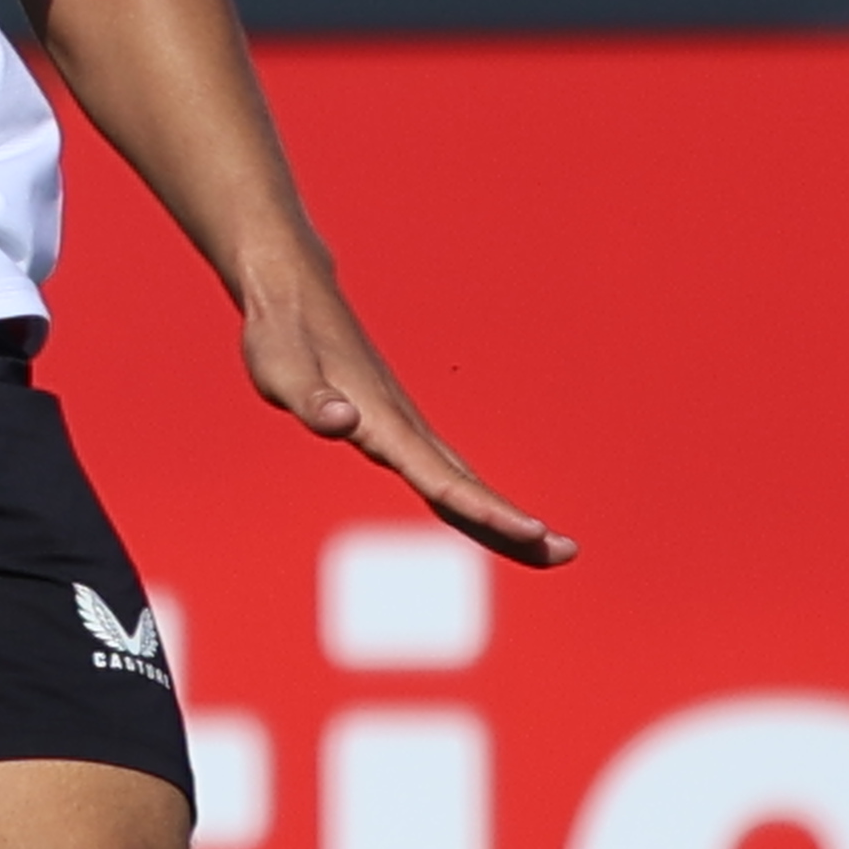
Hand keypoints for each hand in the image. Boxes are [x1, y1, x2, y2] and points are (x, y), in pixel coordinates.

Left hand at [240, 274, 569, 567]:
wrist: (294, 294)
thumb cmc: (282, 336)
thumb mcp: (281, 370)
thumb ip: (311, 401)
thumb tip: (342, 421)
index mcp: (383, 423)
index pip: (441, 480)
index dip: (484, 511)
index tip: (532, 533)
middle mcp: (404, 427)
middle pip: (468, 487)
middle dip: (514, 526)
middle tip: (566, 554)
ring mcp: (405, 426)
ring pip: (463, 480)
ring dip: (503, 517)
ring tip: (546, 547)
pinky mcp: (397, 425)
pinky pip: (444, 473)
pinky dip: (473, 500)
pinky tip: (484, 516)